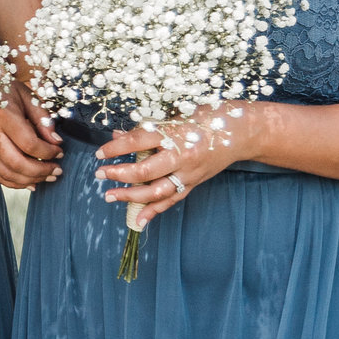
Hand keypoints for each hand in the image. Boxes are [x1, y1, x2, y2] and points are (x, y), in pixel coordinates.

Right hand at [0, 84, 62, 189]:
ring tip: (48, 177)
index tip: (60, 152)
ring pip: (6, 173)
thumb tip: (56, 141)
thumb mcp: (27, 97)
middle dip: (40, 171)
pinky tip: (30, 182)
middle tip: (57, 170)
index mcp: (3, 116)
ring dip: (30, 180)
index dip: (48, 152)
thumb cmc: (5, 90)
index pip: (28, 144)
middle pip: (16, 163)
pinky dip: (14, 183)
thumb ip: (43, 119)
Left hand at [95, 103, 262, 227]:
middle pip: (144, 172)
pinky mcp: (193, 184)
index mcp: (173, 135)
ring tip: (109, 196)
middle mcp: (180, 157)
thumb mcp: (173, 117)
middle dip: (118, 174)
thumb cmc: (204, 118)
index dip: (115, 149)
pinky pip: (171, 200)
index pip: (136, 143)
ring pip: (156, 191)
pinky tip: (138, 221)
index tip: (99, 153)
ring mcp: (188, 174)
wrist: (240, 132)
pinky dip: (154, 211)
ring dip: (130, 196)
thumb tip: (117, 136)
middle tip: (99, 174)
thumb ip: (145, 129)